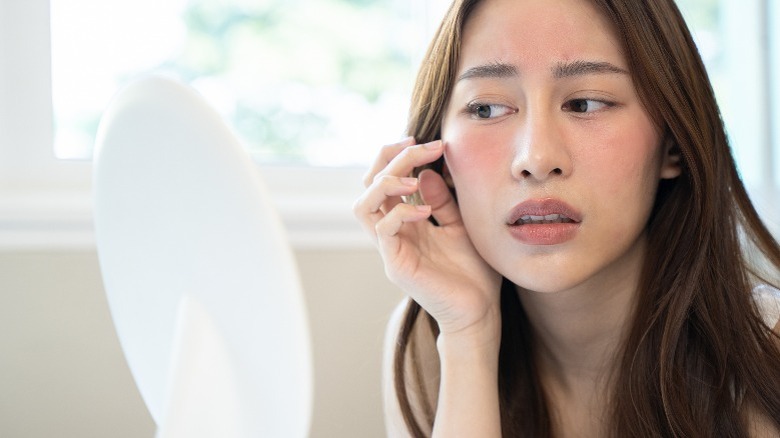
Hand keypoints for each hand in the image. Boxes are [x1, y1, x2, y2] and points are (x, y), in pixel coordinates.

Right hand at [353, 137, 501, 338]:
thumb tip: (425, 172)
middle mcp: (392, 232)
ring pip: (363, 205)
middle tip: (420, 145)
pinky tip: (427, 212)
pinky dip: (401, 212)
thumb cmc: (473, 272)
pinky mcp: (396, 265)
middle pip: (369, 185)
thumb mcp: (461, 224)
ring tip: (412, 179)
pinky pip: (383, 230)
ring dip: (385, 183)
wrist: (480, 312)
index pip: (385, 179)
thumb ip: (443, 200)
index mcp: (406, 221)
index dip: (399, 155)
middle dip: (390, 158)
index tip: (428, 142)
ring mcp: (391, 249)